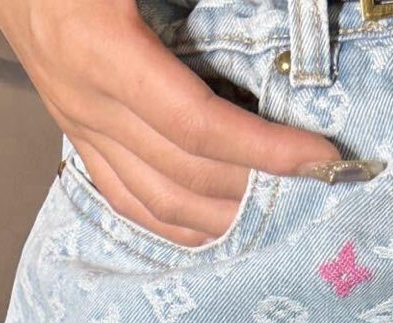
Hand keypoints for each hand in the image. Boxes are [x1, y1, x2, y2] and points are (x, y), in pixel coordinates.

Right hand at [0, 0, 349, 243]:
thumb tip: (271, 13)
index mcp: (104, 51)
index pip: (199, 125)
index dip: (264, 149)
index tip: (318, 157)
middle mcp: (88, 101)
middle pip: (185, 173)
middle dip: (254, 186)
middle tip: (312, 188)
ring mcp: (78, 123)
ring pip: (157, 199)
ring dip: (220, 217)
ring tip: (274, 216)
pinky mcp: (74, 132)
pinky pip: (126, 198)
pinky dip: (174, 224)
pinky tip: (212, 231)